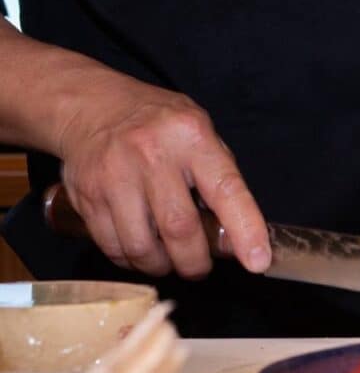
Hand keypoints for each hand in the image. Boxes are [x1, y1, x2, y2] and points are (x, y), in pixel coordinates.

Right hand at [57, 72, 269, 278]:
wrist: (92, 105)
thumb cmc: (158, 124)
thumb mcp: (200, 131)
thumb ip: (220, 177)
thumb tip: (239, 235)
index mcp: (191, 137)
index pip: (226, 190)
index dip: (246, 229)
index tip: (258, 260)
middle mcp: (152, 154)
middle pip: (179, 228)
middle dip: (195, 262)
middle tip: (200, 267)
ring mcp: (115, 175)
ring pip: (142, 246)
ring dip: (161, 266)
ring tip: (169, 260)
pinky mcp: (87, 196)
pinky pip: (113, 246)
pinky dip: (132, 260)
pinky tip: (141, 250)